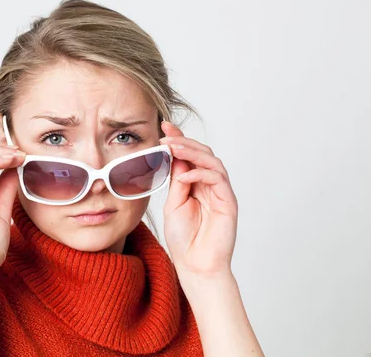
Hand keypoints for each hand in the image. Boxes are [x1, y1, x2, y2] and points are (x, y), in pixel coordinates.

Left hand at [159, 121, 237, 277]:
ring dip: (191, 152)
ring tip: (173, 149)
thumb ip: (176, 181)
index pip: (188, 157)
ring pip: (211, 161)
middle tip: (166, 135)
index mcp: (195, 184)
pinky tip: (183, 175)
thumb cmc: (183, 239)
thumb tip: (174, 156)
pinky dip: (200, 173)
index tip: (164, 127)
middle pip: (202, 154)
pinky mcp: (228, 201)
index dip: (178, 140)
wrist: (195, 265)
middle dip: (183, 141)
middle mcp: (209, 185)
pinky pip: (217, 179)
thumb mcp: (173, 204)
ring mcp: (220, 192)